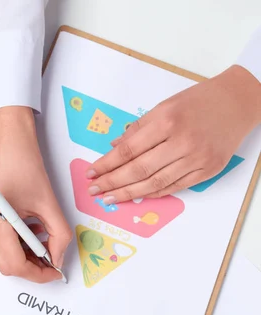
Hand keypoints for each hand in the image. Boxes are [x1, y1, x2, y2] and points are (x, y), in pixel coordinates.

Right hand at [0, 106, 71, 282]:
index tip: (54, 272)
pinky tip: (21, 230)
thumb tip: (58, 259)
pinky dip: (6, 243)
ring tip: (37, 239)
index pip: (14, 265)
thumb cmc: (23, 163)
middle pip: (3, 264)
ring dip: (18, 255)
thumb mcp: (48, 202)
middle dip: (29, 266)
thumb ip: (59, 235)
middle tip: (50, 258)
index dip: (37, 274)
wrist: (4, 140)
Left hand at [86, 65, 260, 203]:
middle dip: (113, 182)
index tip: (91, 172)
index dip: (107, 164)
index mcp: (167, 121)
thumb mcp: (164, 106)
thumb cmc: (197, 102)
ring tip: (111, 198)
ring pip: (156, 183)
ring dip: (129, 193)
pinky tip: (137, 195)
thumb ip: (138, 129)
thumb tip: (113, 148)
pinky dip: (153, 193)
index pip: (129, 150)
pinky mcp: (208, 170)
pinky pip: (175, 187)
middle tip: (95, 190)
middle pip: (139, 170)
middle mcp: (182, 142)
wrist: (237, 102)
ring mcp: (197, 159)